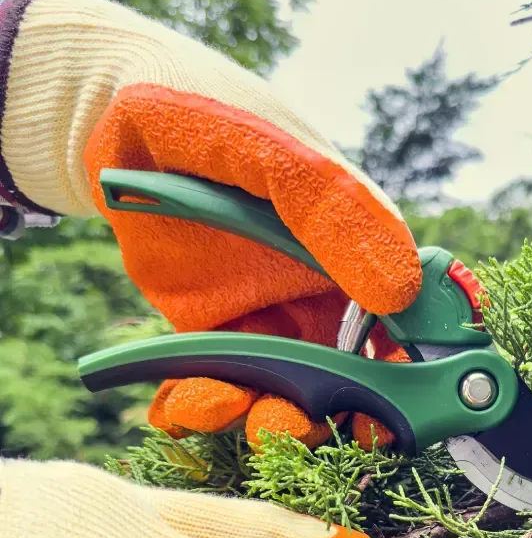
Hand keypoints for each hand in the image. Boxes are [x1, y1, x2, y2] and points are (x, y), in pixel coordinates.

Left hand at [1, 0, 416, 446]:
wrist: (111, 118)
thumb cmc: (206, 113)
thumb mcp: (273, 152)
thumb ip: (335, 212)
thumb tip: (401, 291)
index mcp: (361, 248)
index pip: (411, 323)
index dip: (413, 377)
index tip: (395, 416)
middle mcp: (326, 292)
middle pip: (353, 378)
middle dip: (332, 415)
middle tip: (294, 424)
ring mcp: (273, 317)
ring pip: (288, 391)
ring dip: (265, 418)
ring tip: (223, 411)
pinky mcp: (219, 336)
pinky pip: (222, 383)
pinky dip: (202, 407)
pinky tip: (178, 407)